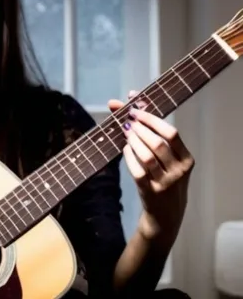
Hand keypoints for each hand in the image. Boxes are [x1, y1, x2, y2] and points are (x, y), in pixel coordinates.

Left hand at [108, 91, 194, 243]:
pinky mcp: (150, 192)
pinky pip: (136, 170)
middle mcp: (179, 172)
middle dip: (139, 128)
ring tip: (125, 132)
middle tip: (127, 120)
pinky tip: (125, 148)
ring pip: (146, 156)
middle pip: (158, 143)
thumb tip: (130, 97)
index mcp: (187, 160)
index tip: (135, 109)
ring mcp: (165, 183)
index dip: (151, 119)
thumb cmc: (165, 176)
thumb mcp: (168, 158)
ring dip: (132, 140)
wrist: (166, 213)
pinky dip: (128, 156)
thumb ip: (152, 130)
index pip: (171, 133)